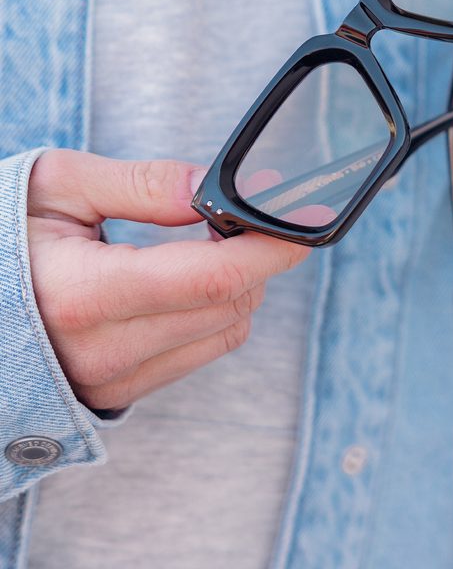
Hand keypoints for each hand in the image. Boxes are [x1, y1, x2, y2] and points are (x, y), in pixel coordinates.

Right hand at [26, 150, 307, 411]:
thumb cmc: (5, 236)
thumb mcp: (59, 186)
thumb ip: (140, 184)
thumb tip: (209, 186)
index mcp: (83, 293)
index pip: (212, 279)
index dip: (267, 248)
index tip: (298, 219)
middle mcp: (102, 350)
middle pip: (229, 306)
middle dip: (257, 256)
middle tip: (244, 215)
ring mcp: (112, 380)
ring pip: (224, 332)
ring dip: (239, 285)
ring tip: (210, 244)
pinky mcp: (119, 393)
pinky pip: (199, 352)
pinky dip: (215, 312)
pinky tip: (191, 280)